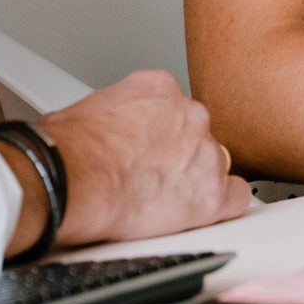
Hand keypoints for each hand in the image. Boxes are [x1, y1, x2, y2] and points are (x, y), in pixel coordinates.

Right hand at [33, 69, 251, 248]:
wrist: (73, 178)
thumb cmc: (67, 150)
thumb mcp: (87, 110)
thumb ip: (114, 115)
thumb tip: (101, 130)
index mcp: (159, 88)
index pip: (175, 110)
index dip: (161, 136)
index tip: (149, 151)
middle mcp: (190, 114)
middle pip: (197, 136)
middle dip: (179, 157)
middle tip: (151, 178)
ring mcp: (205, 152)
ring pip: (214, 166)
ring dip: (194, 182)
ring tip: (161, 200)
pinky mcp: (211, 192)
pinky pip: (235, 198)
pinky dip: (220, 208)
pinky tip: (200, 214)